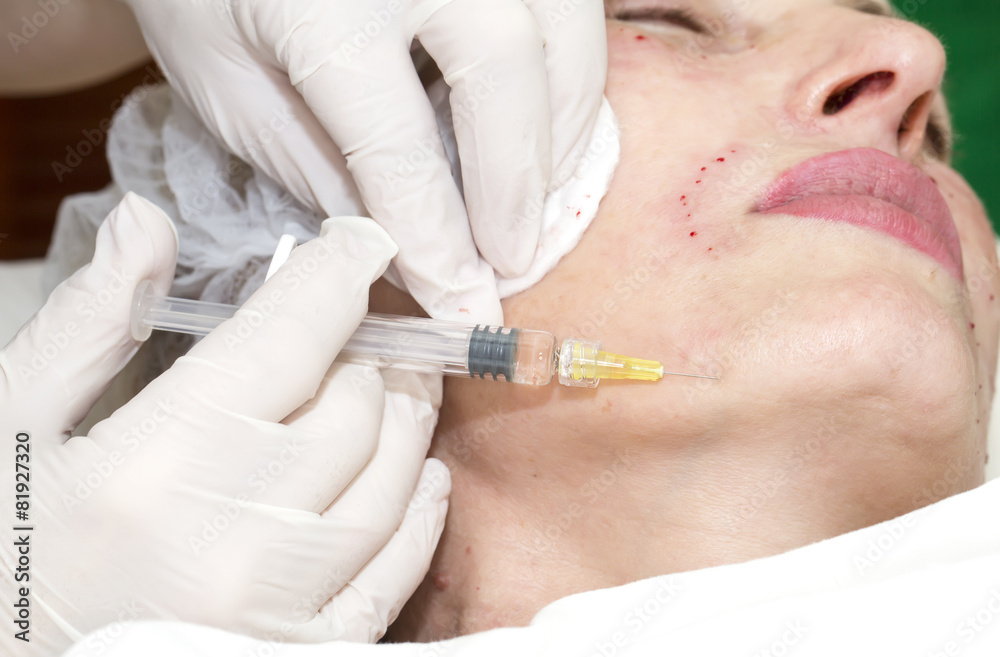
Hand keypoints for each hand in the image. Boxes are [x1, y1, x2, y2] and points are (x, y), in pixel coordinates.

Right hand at [0, 194, 449, 655]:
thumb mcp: (9, 426)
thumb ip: (86, 325)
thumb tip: (148, 222)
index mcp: (153, 465)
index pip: (288, 339)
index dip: (339, 274)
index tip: (362, 244)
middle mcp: (229, 537)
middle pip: (355, 407)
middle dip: (365, 349)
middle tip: (356, 330)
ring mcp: (275, 609)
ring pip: (392, 481)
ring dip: (404, 418)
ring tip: (395, 384)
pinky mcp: (301, 655)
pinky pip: (396, 574)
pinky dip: (420, 514)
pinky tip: (421, 477)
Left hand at [119, 0, 607, 322]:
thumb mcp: (229, 88)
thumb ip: (319, 169)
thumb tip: (409, 253)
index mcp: (323, 4)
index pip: (400, 146)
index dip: (438, 236)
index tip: (461, 300)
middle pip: (505, 70)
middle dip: (519, 183)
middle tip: (513, 261)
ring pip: (561, 31)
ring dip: (565, 127)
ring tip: (540, 202)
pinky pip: (567, 8)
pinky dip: (570, 73)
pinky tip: (544, 128)